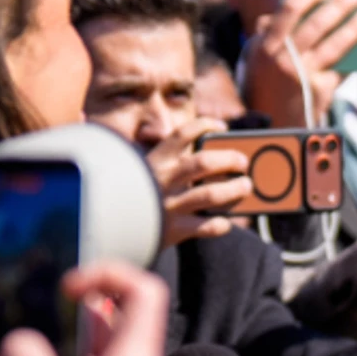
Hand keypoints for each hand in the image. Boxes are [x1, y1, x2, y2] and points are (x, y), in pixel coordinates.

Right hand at [147, 116, 248, 245]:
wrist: (110, 227)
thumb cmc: (135, 195)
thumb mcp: (146, 171)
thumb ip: (172, 163)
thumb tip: (212, 157)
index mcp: (156, 161)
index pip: (183, 134)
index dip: (206, 125)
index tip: (222, 127)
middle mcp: (164, 180)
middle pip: (204, 162)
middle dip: (229, 159)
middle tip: (243, 162)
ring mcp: (170, 205)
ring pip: (211, 194)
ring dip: (234, 189)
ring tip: (246, 186)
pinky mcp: (175, 230)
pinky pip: (207, 226)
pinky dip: (221, 223)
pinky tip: (225, 221)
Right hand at [240, 0, 356, 128]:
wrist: (270, 126)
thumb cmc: (268, 86)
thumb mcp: (259, 58)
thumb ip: (272, 34)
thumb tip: (291, 10)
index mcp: (266, 45)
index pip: (290, 9)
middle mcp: (283, 59)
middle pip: (317, 23)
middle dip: (340, 5)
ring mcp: (302, 75)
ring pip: (335, 45)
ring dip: (356, 28)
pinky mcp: (319, 90)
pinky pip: (342, 69)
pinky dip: (356, 59)